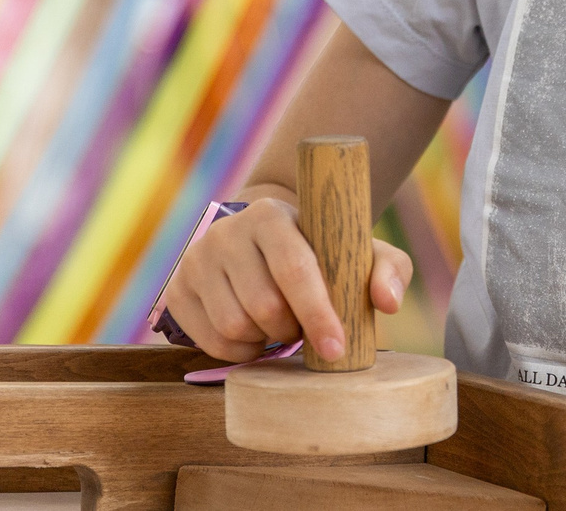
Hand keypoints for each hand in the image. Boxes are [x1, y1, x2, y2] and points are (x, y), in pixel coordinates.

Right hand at [157, 195, 413, 361]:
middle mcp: (226, 232)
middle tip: (303, 326)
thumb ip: (387, 269)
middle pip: (264, 306)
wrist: (260, 242)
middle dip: (292, 329)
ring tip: (279, 325)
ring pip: (234, 327)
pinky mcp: (177, 290)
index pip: (294, 269)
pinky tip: (254, 334)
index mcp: (270, 215)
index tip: (337, 348)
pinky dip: (240, 351)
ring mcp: (196, 260)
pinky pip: (211, 343)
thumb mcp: (358, 252)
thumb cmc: (318, 251)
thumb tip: (388, 302)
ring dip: (266, 340)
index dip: (317, 313)